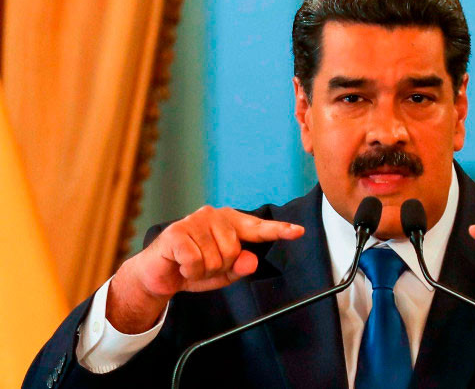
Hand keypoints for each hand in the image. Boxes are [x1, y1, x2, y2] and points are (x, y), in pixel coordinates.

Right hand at [107, 206, 303, 332]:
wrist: (158, 274)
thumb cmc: (193, 268)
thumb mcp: (223, 273)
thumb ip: (241, 267)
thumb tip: (251, 260)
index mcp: (230, 223)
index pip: (258, 228)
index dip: (279, 230)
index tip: (298, 232)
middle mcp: (214, 216)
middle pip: (235, 250)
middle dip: (220, 267)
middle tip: (203, 266)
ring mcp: (194, 221)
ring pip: (216, 258)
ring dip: (204, 271)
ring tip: (191, 264)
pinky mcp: (177, 232)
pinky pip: (196, 262)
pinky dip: (190, 271)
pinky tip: (180, 264)